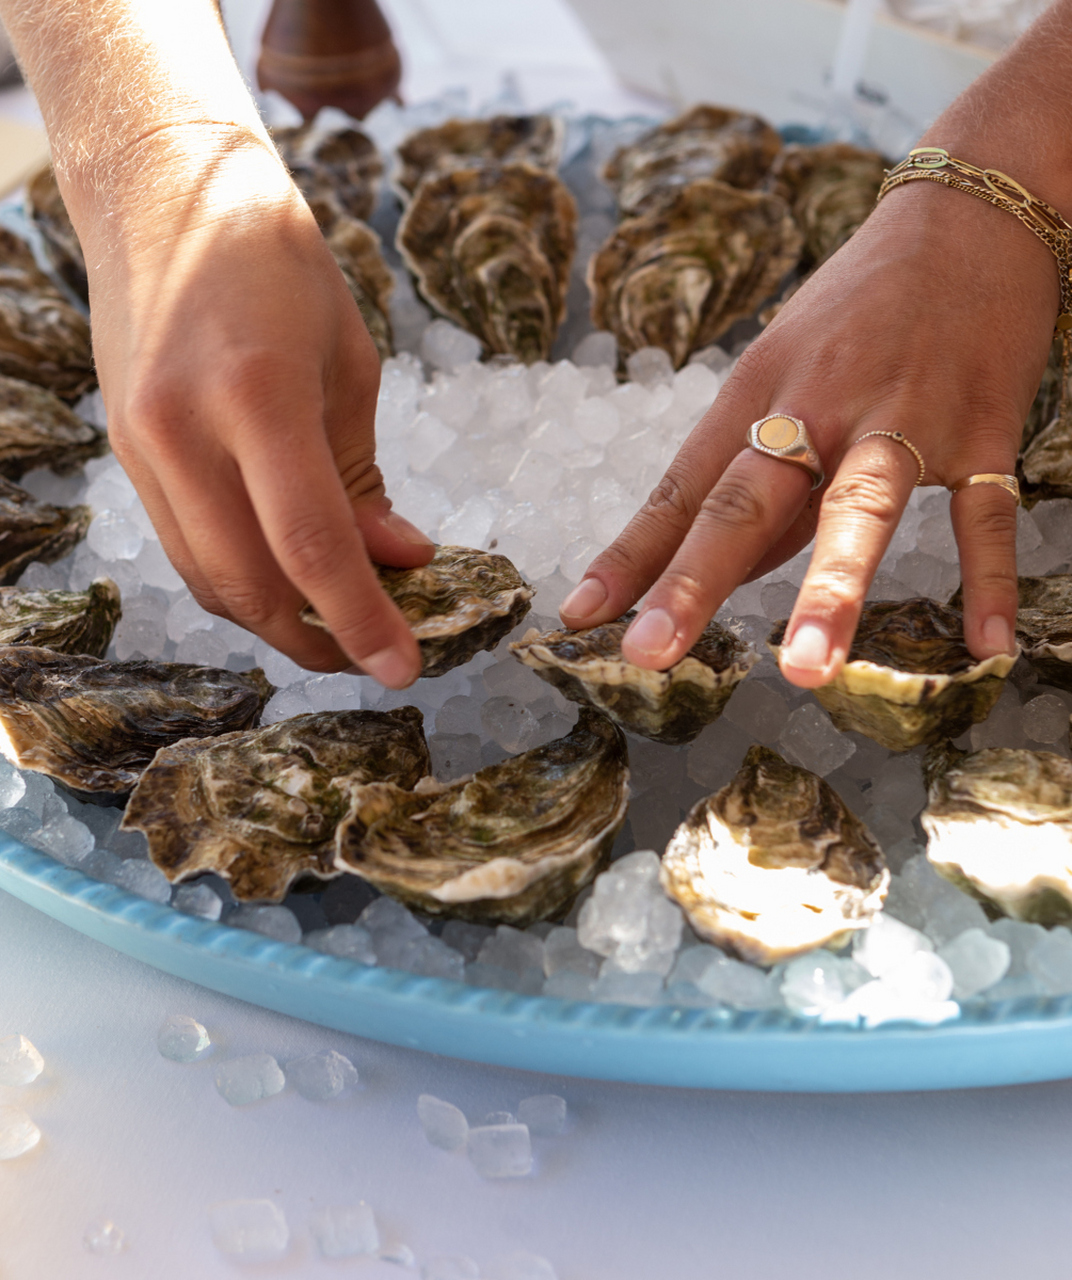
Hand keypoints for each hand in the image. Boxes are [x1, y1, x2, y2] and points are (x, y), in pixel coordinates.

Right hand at [77, 126, 431, 686]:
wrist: (166, 194)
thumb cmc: (278, 263)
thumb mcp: (349, 362)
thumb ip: (364, 476)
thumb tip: (400, 559)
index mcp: (256, 396)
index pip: (312, 546)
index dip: (362, 621)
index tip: (405, 668)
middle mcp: (184, 431)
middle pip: (250, 584)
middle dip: (318, 640)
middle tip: (373, 657)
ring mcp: (142, 446)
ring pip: (209, 579)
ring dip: (276, 621)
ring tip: (335, 627)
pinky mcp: (126, 453)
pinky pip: (184, 546)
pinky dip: (238, 580)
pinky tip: (284, 582)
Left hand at [560, 180, 1056, 686]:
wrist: (971, 215)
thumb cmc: (858, 310)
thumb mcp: (785, 371)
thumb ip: (762, 482)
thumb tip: (718, 575)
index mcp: (756, 390)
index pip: (682, 488)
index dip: (630, 555)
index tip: (579, 616)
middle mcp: (817, 405)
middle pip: (745, 500)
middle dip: (694, 580)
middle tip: (649, 653)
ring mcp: (901, 417)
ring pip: (858, 507)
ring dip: (829, 589)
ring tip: (803, 668)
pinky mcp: (982, 428)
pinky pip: (984, 513)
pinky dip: (990, 580)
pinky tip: (988, 648)